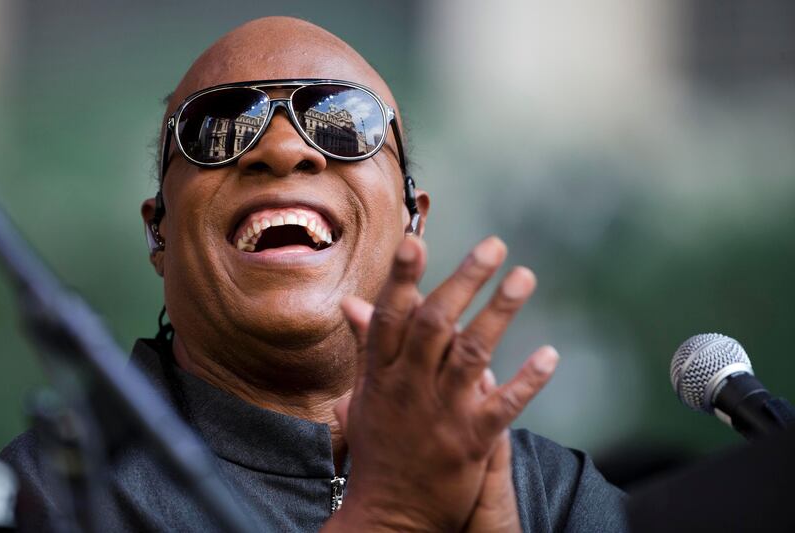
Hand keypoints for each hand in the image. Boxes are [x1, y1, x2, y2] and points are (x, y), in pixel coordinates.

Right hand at [325, 236, 558, 531]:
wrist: (389, 515)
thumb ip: (367, 345)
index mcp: (382, 373)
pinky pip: (502, 406)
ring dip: (499, 313)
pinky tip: (549, 355)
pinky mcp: (470, 441)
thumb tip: (353, 302)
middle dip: (465, 281)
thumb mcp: (364, 393)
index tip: (416, 240)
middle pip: (436, 324)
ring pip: (472, 354)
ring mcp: (441, 413)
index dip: (403, 277)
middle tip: (493, 246)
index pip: (391, 316)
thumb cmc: (378, 447)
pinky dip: (526, 380)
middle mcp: (410, 387)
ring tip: (523, 277)